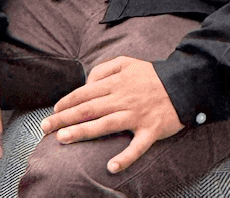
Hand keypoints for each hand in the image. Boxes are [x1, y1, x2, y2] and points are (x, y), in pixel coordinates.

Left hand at [40, 56, 184, 174]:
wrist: (185, 83)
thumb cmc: (153, 75)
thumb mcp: (127, 62)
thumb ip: (104, 69)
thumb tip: (87, 84)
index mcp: (116, 83)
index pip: (84, 93)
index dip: (66, 102)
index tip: (53, 111)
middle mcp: (123, 99)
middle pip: (88, 109)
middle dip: (64, 118)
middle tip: (45, 128)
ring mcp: (137, 115)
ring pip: (105, 125)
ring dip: (82, 132)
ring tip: (63, 139)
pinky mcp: (151, 130)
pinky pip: (137, 146)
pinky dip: (125, 157)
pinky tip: (111, 167)